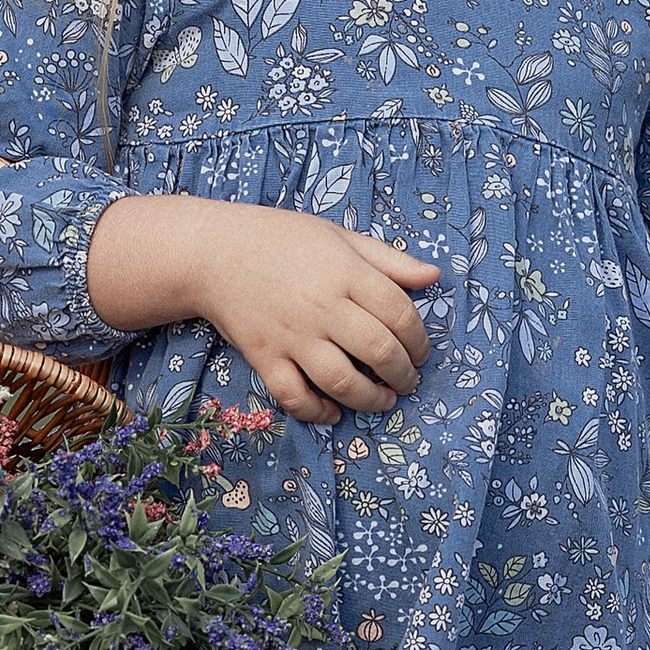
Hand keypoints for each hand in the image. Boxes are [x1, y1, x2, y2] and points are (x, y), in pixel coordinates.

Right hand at [87, 194, 439, 422]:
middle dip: (403, 374)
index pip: (400, 314)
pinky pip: (294, 396)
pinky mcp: (264, 356)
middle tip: (408, 380)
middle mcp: (322, 307)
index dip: (420, 340)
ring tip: (384, 400)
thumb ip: (389, 261)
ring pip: (342, 381)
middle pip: (379, 352)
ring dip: (371, 399)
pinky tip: (333, 412)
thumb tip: (435, 277)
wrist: (213, 252)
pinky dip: (317, 411)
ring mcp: (292, 335)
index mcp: (345, 273)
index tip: (422, 351)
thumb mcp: (339, 237)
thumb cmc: (282, 240)